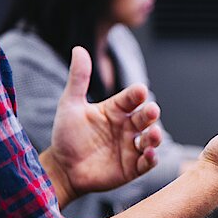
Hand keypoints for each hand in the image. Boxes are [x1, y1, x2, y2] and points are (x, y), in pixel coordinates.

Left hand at [41, 47, 161, 206]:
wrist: (62, 168)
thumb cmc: (67, 135)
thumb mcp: (70, 105)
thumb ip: (78, 79)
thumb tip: (79, 49)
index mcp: (116, 110)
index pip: (131, 98)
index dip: (136, 94)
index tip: (140, 90)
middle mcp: (127, 127)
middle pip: (145, 118)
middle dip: (150, 114)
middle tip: (151, 111)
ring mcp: (131, 147)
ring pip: (150, 139)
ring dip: (155, 136)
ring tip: (153, 134)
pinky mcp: (133, 167)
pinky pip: (147, 162)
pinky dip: (151, 158)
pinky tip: (149, 154)